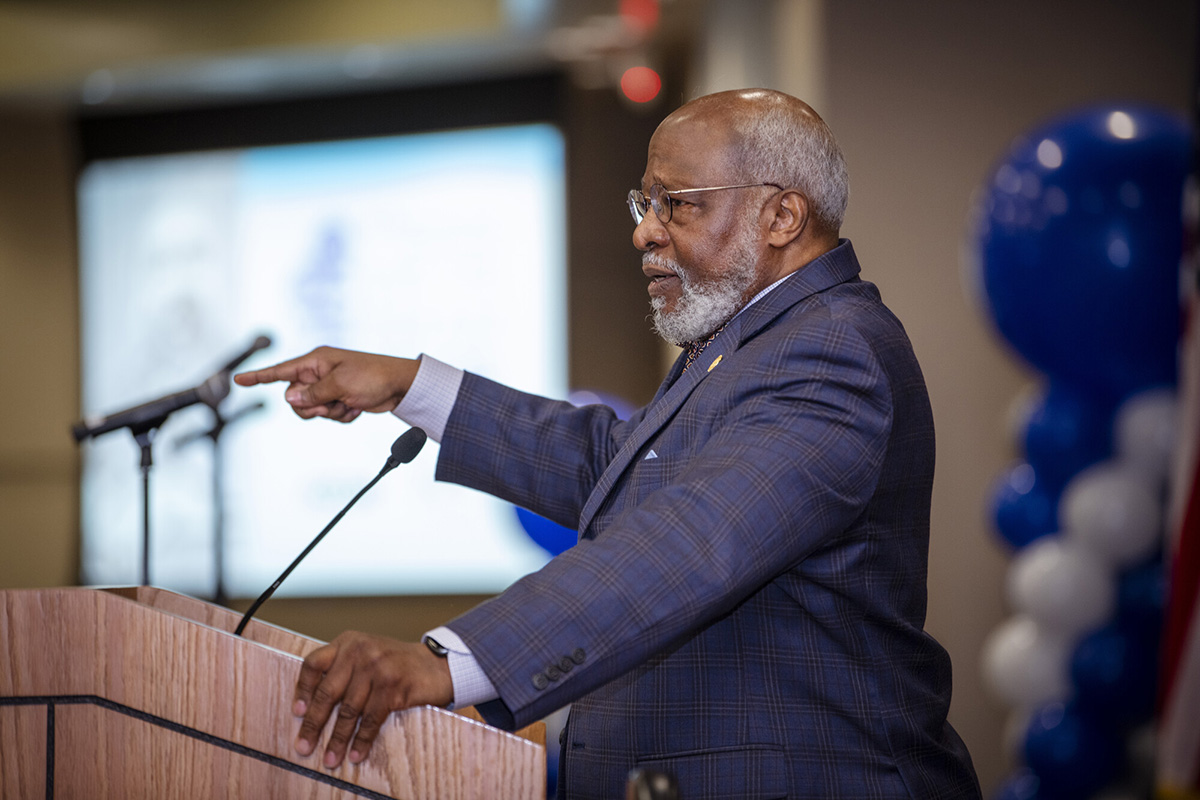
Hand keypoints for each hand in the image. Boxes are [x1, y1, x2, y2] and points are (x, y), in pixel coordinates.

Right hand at [234, 346, 418, 422]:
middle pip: (294, 398)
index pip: (279, 371)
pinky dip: (342, 415)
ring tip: (349, 403)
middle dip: (312, 407)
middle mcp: (318, 373)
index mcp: (315, 361)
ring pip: (311, 409)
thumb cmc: (373, 377)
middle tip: (332, 403)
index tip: (237, 380)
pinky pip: (329, 415)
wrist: (400, 386)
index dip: (258, 377)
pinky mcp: (339, 399)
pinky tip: (357, 407)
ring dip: (330, 412)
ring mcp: (329, 387)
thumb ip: (312, 393)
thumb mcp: (341, 384)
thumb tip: (288, 398)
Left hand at [293, 632, 453, 767]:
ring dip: (338, 739)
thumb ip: (343, 670)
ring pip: (349, 710)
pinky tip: (356, 753)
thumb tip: (313, 708)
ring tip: (331, 758)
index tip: (298, 713)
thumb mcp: (367, 656)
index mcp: (348, 642)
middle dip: (314, 723)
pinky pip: (371, 719)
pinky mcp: (394, 685)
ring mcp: (378, 667)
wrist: (437, 664)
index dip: (304, 691)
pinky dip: (362, 740)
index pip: (314, 664)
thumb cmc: (397, 664)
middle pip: (328, 691)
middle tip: (304, 746)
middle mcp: (360, 650)